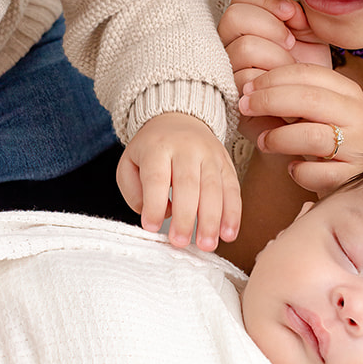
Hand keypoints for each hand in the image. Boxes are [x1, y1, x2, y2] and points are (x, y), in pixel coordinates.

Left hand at [116, 112, 241, 251]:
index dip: (154, 204)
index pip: (156, 178)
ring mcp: (210, 154)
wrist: (179, 118)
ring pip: (214, 187)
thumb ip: (134, 192)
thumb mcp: (130, 163)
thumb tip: (159, 214)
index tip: (151, 228)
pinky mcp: (226, 163)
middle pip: (188, 184)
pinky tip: (228, 233)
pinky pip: (233, 188)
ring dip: (212, 220)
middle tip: (180, 242)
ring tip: (207, 245)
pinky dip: (232, 213)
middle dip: (185, 217)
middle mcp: (186, 148)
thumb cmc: (151, 150)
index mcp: (157, 147)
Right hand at [218, 0, 331, 142]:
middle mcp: (230, 44)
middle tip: (290, 43)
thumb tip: (290, 11)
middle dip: (271, 26)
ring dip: (276, 57)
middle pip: (234, 16)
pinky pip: (244, 78)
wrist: (310, 111)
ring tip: (289, 69)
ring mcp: (225, 70)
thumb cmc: (306, 75)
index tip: (291, 14)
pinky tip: (280, 87)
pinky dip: (270, 80)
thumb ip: (299, 16)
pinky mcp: (229, 96)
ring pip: (244, 47)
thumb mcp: (310, 37)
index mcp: (247, 26)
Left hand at [237, 63, 362, 195]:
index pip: (308, 73)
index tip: (248, 88)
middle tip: (244, 107)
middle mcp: (358, 114)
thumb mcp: (315, 111)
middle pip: (309, 98)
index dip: (273, 78)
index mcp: (348, 91)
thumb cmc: (327, 140)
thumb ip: (291, 95)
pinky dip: (298, 171)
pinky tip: (293, 168)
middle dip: (269, 100)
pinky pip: (317, 173)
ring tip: (264, 142)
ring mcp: (358, 146)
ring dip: (279, 138)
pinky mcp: (353, 176)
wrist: (359, 178)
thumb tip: (249, 86)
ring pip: (312, 136)